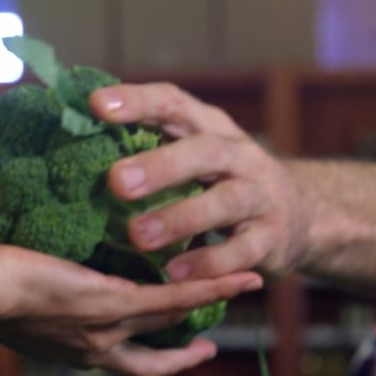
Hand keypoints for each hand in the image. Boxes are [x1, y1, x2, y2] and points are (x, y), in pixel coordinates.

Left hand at [0, 240, 262, 375]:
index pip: (116, 357)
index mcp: (68, 347)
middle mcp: (94, 348)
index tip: (157, 350)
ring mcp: (107, 328)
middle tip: (207, 342)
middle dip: (181, 351)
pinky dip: (209, 289)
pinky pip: (175, 299)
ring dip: (208, 304)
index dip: (144, 357)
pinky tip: (236, 276)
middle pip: (152, 353)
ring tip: (243, 284)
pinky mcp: (115, 303)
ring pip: (170, 320)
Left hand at [90, 83, 314, 279]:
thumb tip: (74, 135)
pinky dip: (208, 263)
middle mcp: (239, 155)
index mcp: (211, 127)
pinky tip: (175, 274)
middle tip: (116, 182)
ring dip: (180, 218)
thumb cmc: (221, 182)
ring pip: (224, 202)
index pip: (173, 103)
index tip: (95, 106)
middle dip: (160, 166)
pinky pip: (241, 251)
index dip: (137, 102)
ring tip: (138, 237)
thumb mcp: (192, 156)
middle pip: (203, 151)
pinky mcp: (271, 238)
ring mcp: (260, 196)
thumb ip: (147, 146)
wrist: (301, 217)